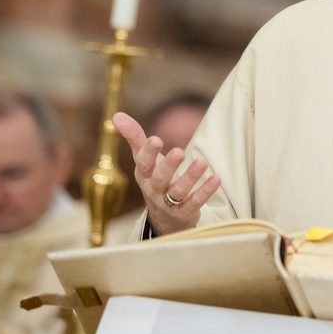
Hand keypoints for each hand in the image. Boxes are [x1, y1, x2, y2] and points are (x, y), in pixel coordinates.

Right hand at [113, 112, 220, 235]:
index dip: (148, 152)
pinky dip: (205, 191)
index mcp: (144, 174)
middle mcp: (154, 189)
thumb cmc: (154, 178)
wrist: (164, 218)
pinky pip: (195, 202)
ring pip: (179, 191)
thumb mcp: (143, 159)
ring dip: (190, 176)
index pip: (143, 163)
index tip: (156, 139)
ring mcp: (170, 203)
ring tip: (202, 161)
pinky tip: (216, 178)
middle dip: (169, 165)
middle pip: (160, 178)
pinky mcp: (186, 211)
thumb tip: (116, 115)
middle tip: (179, 151)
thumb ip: (134, 137)